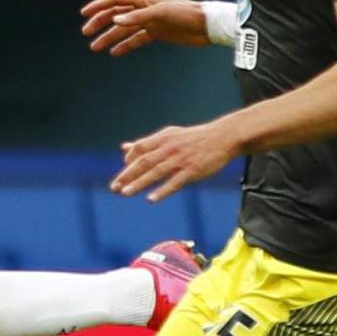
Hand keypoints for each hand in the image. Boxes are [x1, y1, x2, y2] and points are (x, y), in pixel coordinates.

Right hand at [81, 0, 208, 55]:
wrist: (207, 26)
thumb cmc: (186, 14)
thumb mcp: (161, 13)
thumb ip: (138, 17)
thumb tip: (115, 21)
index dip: (99, 5)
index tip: (84, 14)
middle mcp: (144, 8)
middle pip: (116, 14)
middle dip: (100, 23)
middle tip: (86, 33)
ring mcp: (150, 21)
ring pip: (124, 29)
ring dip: (109, 37)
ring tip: (95, 47)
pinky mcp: (157, 33)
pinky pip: (136, 39)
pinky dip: (125, 45)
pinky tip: (115, 52)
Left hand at [113, 119, 240, 202]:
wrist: (223, 137)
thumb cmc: (193, 138)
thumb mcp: (168, 136)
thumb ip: (146, 144)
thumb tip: (124, 148)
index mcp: (163, 138)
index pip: (139, 149)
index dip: (129, 161)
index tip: (123, 174)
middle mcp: (169, 148)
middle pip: (143, 162)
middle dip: (127, 175)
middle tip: (113, 188)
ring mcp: (181, 159)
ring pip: (156, 172)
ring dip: (139, 183)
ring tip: (125, 193)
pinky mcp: (192, 170)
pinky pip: (175, 182)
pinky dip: (162, 191)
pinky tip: (151, 199)